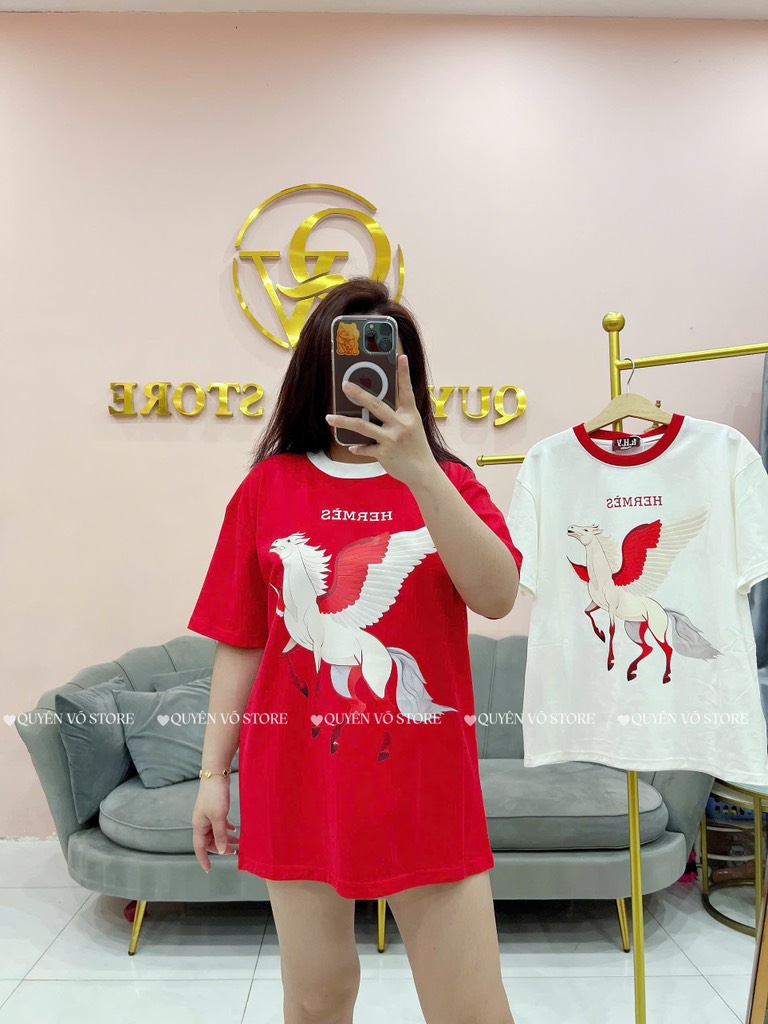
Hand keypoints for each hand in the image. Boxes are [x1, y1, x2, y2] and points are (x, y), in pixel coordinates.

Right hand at [192, 778, 239, 872]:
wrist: (216, 774)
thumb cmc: (215, 795)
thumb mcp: (219, 817)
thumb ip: (220, 834)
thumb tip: (221, 850)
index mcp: (199, 826)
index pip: (199, 848)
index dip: (204, 859)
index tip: (209, 870)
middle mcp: (201, 822)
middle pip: (209, 841)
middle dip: (221, 848)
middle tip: (235, 852)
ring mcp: (208, 815)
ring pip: (216, 832)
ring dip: (226, 838)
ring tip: (238, 842)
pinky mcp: (214, 808)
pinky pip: (219, 823)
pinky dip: (227, 827)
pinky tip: (235, 828)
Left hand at [326, 354, 436, 489]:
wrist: (423, 472)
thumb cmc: (416, 447)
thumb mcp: (412, 426)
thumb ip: (398, 415)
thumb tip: (374, 405)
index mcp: (410, 415)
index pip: (406, 390)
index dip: (403, 373)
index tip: (400, 357)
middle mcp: (401, 425)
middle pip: (376, 405)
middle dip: (359, 394)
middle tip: (344, 385)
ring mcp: (392, 439)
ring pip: (363, 426)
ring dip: (344, 421)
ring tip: (329, 417)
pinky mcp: (384, 454)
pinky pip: (365, 448)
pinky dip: (357, 447)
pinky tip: (351, 446)